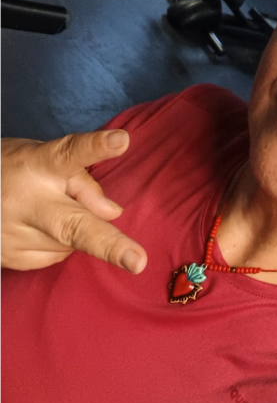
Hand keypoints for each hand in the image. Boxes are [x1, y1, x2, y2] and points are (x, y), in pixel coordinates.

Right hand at [0, 131, 146, 272]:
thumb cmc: (12, 169)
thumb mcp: (43, 158)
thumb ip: (82, 181)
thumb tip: (114, 214)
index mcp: (38, 165)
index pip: (70, 153)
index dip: (96, 147)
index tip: (122, 140)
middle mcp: (25, 202)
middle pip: (72, 225)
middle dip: (108, 245)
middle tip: (137, 262)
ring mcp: (13, 235)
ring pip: (69, 244)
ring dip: (73, 231)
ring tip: (50, 211)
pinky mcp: (8, 259)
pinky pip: (52, 257)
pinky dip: (56, 245)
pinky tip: (38, 228)